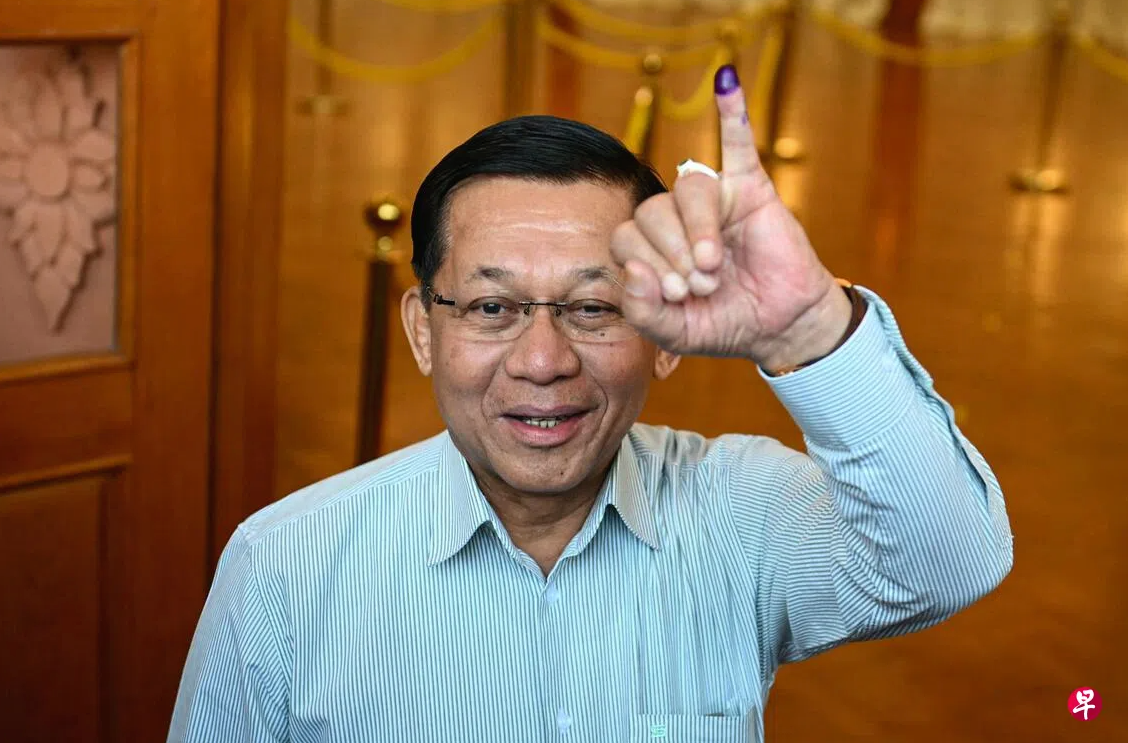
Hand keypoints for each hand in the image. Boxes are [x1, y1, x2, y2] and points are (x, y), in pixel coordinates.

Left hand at [610, 65, 852, 371]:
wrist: (780, 327)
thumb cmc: (724, 324)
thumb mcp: (674, 332)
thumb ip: (643, 311)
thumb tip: (634, 269)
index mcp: (650, 249)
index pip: (625, 239)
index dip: (645, 266)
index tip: (675, 296)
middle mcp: (674, 220)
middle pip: (651, 212)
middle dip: (671, 254)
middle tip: (701, 286)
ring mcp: (711, 201)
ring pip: (688, 190)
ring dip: (697, 230)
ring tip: (714, 265)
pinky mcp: (749, 189)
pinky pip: (737, 143)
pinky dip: (732, 111)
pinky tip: (727, 80)